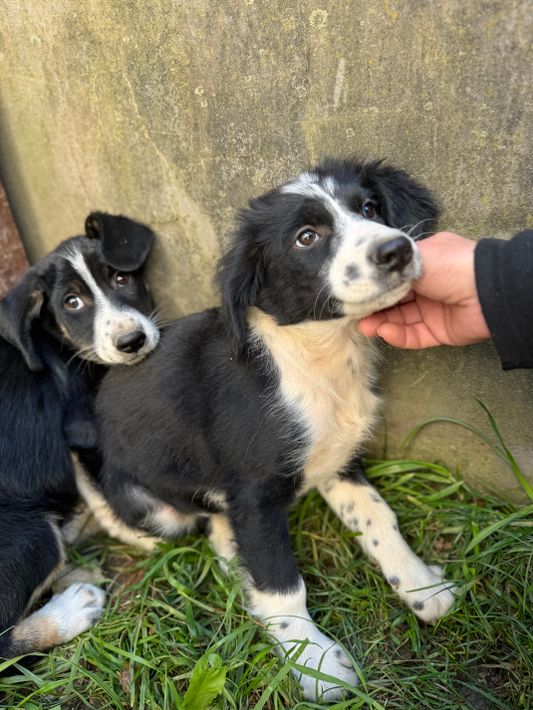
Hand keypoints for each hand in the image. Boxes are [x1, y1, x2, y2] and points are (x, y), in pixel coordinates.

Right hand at [358, 232, 490, 347]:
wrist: (486, 290)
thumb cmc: (451, 265)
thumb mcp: (416, 256)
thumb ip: (391, 267)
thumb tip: (370, 274)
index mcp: (425, 264)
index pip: (393, 276)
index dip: (375, 284)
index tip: (355, 290)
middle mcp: (428, 287)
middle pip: (393, 300)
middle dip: (374, 307)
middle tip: (354, 312)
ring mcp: (433, 310)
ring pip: (400, 320)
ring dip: (381, 323)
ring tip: (364, 326)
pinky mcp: (438, 332)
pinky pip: (414, 336)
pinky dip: (398, 335)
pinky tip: (384, 332)